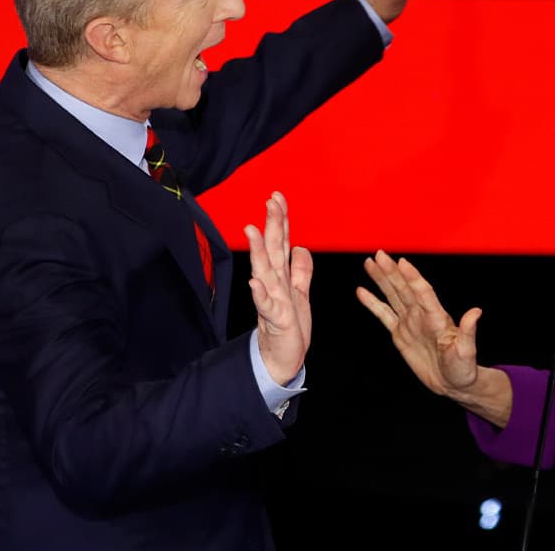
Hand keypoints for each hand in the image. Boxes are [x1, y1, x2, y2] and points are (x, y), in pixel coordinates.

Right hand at [246, 191, 312, 385]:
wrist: (283, 358)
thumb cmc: (291, 326)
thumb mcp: (301, 294)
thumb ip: (301, 271)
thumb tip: (301, 247)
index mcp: (283, 276)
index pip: (281, 242)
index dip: (281, 219)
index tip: (277, 196)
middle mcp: (274, 284)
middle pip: (272, 249)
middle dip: (271, 225)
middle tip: (270, 201)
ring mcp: (272, 300)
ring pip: (264, 271)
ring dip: (258, 251)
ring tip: (252, 230)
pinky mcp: (274, 320)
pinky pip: (266, 306)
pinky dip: (259, 294)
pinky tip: (254, 283)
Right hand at [356, 250, 480, 397]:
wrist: (452, 383)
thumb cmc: (463, 369)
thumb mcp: (467, 353)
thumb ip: (468, 332)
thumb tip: (476, 313)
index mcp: (437, 319)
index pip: (424, 293)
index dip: (413, 278)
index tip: (403, 263)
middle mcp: (422, 315)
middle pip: (404, 289)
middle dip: (392, 272)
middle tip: (380, 254)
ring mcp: (410, 322)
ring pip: (393, 296)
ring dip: (382, 279)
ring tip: (370, 263)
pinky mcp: (400, 333)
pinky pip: (384, 315)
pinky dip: (372, 303)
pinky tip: (362, 291)